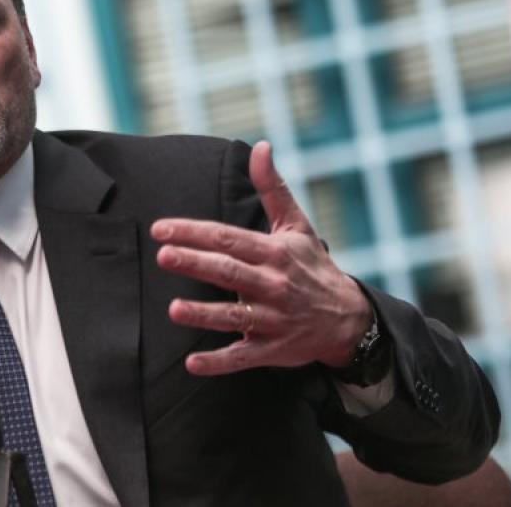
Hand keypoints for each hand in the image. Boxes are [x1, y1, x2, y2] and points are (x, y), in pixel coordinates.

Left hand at [151, 141, 371, 375]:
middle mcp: (273, 284)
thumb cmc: (312, 266)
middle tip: (163, 256)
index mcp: (274, 253)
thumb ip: (273, 188)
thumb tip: (260, 147)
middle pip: (228, 272)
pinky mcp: (273, 349)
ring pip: (234, 316)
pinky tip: (192, 364)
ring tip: (174, 309)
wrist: (349, 318)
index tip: (161, 229)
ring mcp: (273, 319)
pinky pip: (244, 357)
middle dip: (195, 263)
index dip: (194, 232)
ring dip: (203, 314)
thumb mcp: (297, 225)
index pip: (228, 238)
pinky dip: (219, 363)